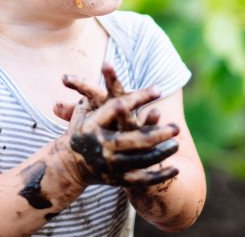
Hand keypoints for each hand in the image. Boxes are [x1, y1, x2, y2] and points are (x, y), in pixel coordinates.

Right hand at [55, 64, 179, 186]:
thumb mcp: (83, 110)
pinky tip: (175, 168)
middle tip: (176, 127)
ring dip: (161, 152)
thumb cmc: (81, 130)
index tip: (158, 89)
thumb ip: (94, 92)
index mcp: (93, 125)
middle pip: (134, 139)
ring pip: (140, 159)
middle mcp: (101, 145)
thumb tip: (107, 66)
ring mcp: (109, 164)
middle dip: (157, 134)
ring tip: (176, 143)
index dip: (138, 97)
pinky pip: (141, 179)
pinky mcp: (116, 179)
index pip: (118, 107)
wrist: (68, 166)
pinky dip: (159, 175)